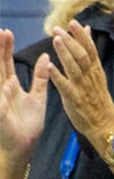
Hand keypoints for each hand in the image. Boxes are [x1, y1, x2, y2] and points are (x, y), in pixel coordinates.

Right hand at [0, 29, 48, 159]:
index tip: (7, 31)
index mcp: (10, 86)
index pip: (5, 63)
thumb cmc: (27, 123)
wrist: (23, 146)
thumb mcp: (37, 97)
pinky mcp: (0, 115)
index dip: (5, 48)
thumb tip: (45, 57)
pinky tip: (7, 84)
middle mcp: (1, 91)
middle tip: (0, 32)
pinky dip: (2, 95)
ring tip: (1, 52)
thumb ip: (40, 78)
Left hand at [47, 21, 113, 142]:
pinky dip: (58, 76)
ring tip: (55, 40)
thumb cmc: (98, 100)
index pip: (91, 50)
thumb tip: (87, 30)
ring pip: (75, 68)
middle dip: (71, 41)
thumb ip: (90, 52)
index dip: (82, 36)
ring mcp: (83, 89)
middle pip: (83, 56)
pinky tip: (49, 67)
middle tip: (58, 29)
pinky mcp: (75, 100)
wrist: (106, 125)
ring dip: (65, 53)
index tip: (73, 22)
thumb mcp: (97, 74)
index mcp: (96, 71)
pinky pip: (66, 87)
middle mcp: (91, 78)